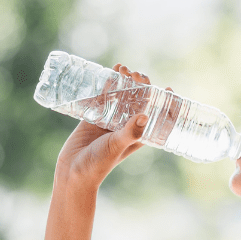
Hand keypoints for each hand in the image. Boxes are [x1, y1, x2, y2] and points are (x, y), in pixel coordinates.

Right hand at [54, 64, 171, 186]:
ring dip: (124, 81)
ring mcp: (110, 120)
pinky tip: (108, 72)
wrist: (72, 171)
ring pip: (122, 96)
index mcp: (138, 134)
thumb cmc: (98, 165)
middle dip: (141, 85)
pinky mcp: (95, 116)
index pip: (157, 116)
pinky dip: (107, 84)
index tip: (168, 88)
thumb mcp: (116, 147)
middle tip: (136, 74)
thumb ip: (129, 132)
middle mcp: (126, 125)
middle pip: (139, 100)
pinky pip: (103, 96)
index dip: (165, 102)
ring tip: (122, 68)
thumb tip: (144, 116)